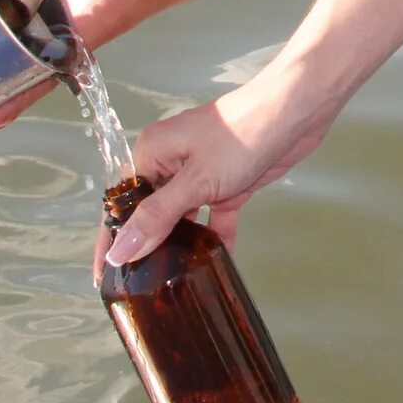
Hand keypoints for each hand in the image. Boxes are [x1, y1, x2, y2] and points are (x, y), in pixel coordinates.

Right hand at [103, 58, 343, 262]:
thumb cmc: (241, 137)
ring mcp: (202, 172)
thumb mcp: (195, 182)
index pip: (123, 202)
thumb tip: (119, 252)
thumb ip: (157, 217)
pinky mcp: (229, 181)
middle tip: (140, 291)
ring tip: (170, 286)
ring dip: (180, 244)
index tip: (105, 277)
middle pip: (152, 211)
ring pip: (183, 216)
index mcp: (153, 153)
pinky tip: (214, 266)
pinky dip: (214, 236)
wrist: (297, 111)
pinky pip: (214, 214)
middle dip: (148, 246)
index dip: (112, 238)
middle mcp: (172, 162)